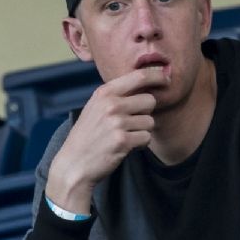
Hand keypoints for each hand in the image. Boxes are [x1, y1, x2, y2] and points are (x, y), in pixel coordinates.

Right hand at [46, 68, 165, 212]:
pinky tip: (126, 146)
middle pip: (150, 100)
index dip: (157, 76)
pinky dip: (140, 144)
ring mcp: (116, 123)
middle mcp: (111, 105)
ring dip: (143, 131)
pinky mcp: (122, 141)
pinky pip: (146, 137)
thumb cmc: (88, 136)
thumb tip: (147, 85)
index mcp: (104, 93)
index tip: (166, 80)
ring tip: (126, 136)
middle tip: (133, 123)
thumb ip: (117, 96)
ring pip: (150, 121)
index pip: (139, 76)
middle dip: (147, 113)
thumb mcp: (96, 108)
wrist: (74, 164)